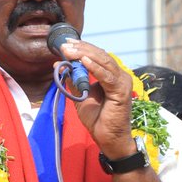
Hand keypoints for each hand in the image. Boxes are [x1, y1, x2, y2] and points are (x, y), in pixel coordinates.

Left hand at [58, 40, 135, 157]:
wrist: (108, 138)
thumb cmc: (97, 118)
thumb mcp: (80, 95)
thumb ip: (73, 80)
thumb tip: (59, 64)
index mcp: (111, 75)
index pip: (96, 56)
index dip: (82, 48)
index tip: (66, 43)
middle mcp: (119, 76)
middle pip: (100, 56)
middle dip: (81, 49)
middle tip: (64, 45)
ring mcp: (122, 83)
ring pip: (104, 62)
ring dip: (85, 55)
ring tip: (70, 50)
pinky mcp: (122, 92)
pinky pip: (107, 77)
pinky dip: (95, 68)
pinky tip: (83, 61)